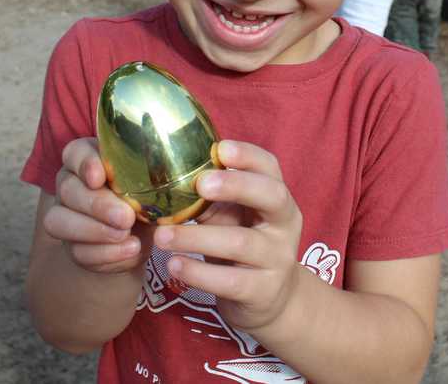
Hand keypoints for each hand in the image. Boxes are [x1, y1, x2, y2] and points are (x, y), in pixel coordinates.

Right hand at [44, 137, 152, 273]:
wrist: (145, 231)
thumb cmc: (146, 195)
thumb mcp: (151, 182)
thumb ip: (147, 177)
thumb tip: (161, 183)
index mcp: (85, 160)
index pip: (75, 153)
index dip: (84, 164)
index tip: (99, 177)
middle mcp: (69, 186)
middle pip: (68, 190)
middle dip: (97, 204)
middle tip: (125, 216)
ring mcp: (64, 217)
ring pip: (60, 222)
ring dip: (95, 230)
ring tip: (125, 234)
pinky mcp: (73, 247)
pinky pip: (79, 252)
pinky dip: (106, 253)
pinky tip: (129, 249)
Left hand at [153, 140, 303, 331]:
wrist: (271, 300)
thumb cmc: (242, 245)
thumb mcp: (231, 217)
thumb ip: (211, 199)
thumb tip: (167, 176)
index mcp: (276, 198)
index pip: (270, 168)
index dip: (248, 155)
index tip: (220, 148)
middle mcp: (284, 224)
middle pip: (271, 196)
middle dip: (236, 186)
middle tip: (200, 183)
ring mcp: (277, 259)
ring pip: (241, 242)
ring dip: (197, 237)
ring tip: (162, 236)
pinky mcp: (263, 291)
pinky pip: (230, 281)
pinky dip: (198, 273)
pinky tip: (174, 266)